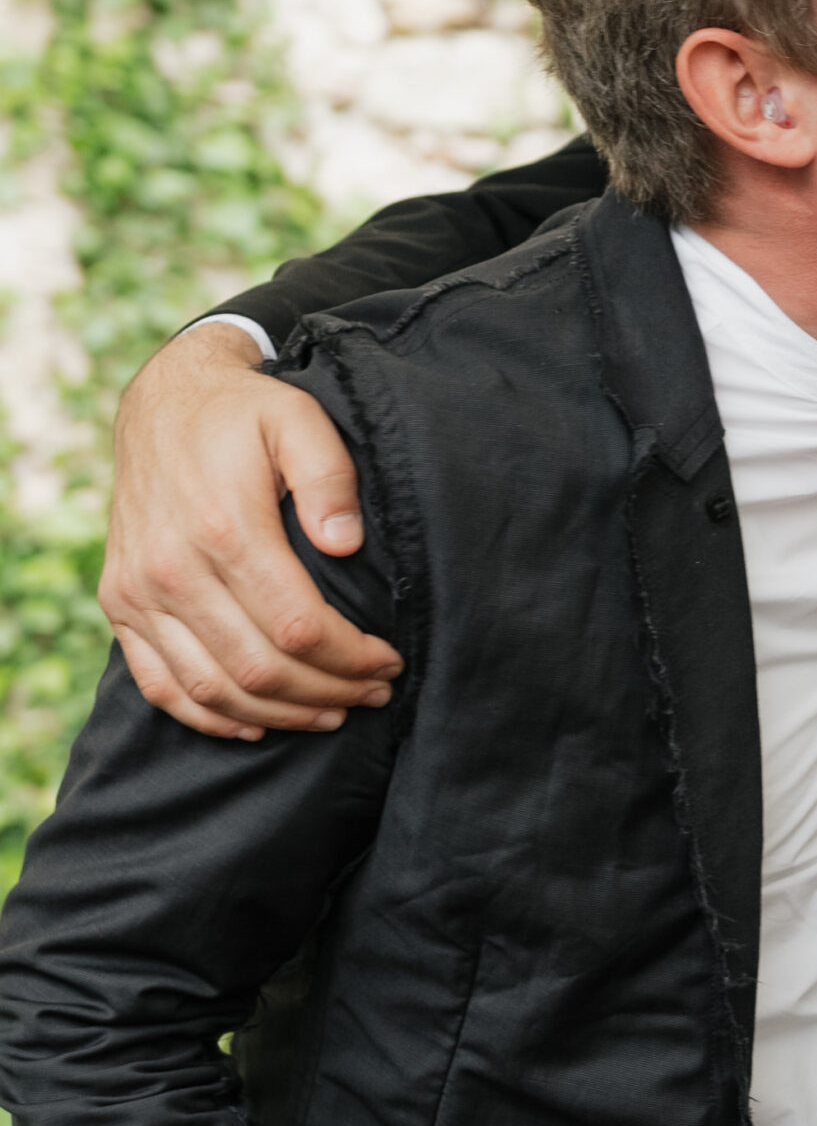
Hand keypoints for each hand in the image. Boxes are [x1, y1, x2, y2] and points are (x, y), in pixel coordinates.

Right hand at [100, 323, 401, 738]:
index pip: (298, 626)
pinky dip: (208, 718)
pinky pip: (159, 684)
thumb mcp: (298, 417)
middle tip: (375, 692)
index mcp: (224, 527)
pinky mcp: (118, 602)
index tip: (389, 661)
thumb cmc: (243, 413)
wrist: (163, 401)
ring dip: (279, 714)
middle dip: (328, 692)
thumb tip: (345, 542)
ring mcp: (138, 591)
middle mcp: (172, 568)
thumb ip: (328, 474)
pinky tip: (256, 723)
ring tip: (332, 712)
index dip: (351, 658)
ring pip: (212, 689)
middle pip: (259, 668)